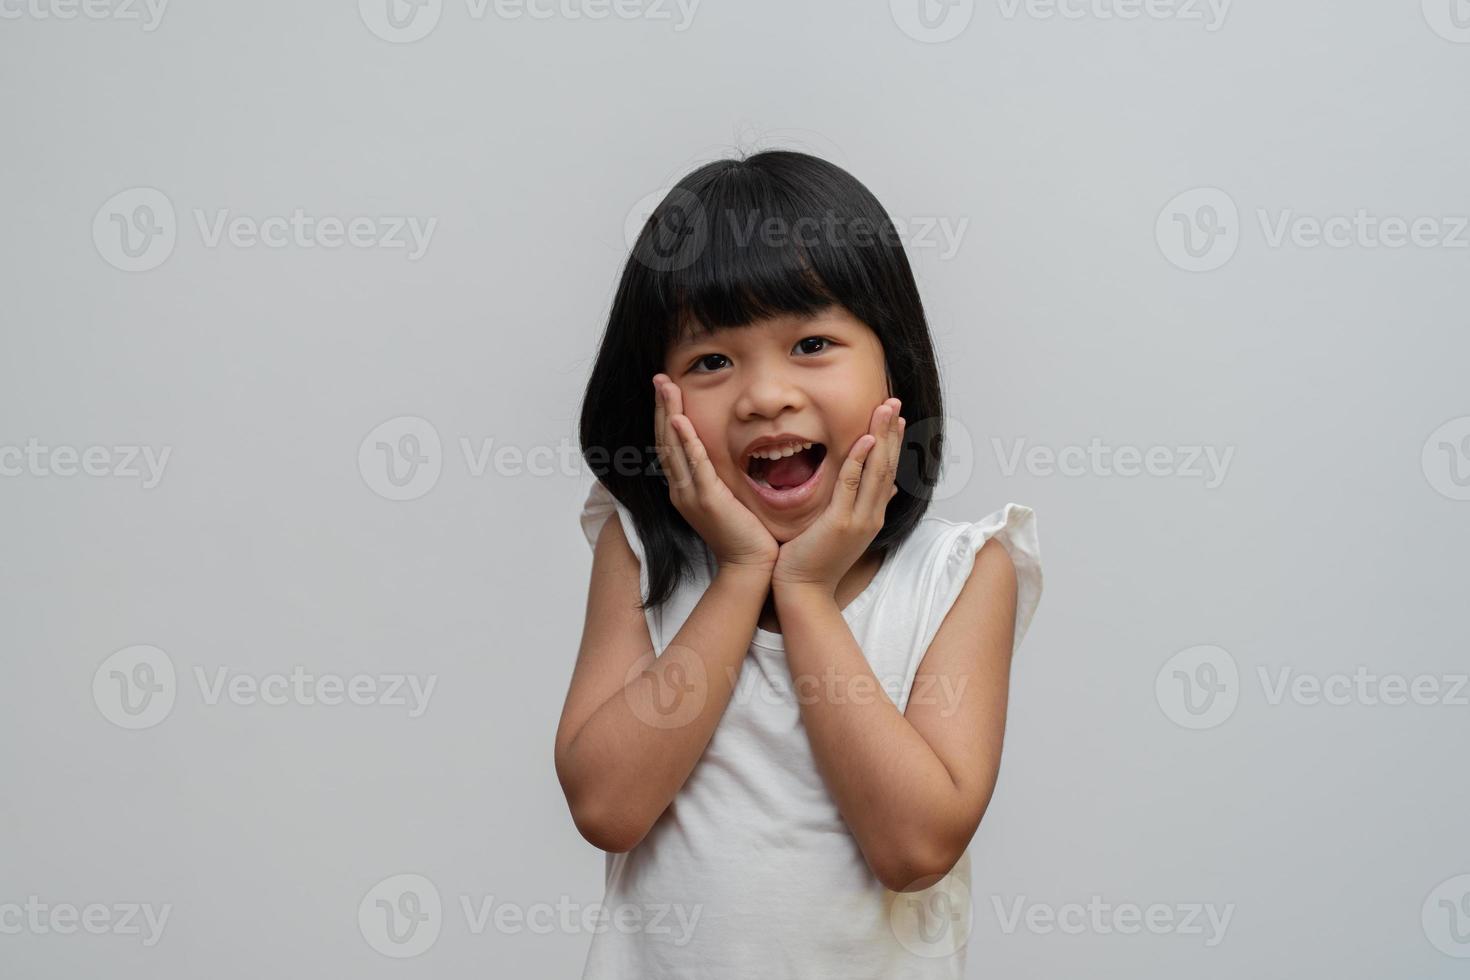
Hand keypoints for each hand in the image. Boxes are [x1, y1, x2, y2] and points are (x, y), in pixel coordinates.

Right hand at [652, 373, 779, 571]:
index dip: (666, 417)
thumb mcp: (727, 499)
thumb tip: (721, 457)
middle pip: (665, 441)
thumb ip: (719, 478)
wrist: (751, 566)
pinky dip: (686, 443)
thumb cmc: (745, 534)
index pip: (670, 446)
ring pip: (674, 448)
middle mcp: (682, 490)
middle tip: (659, 379)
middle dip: (662, 407)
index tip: (666, 391)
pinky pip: (694, 466)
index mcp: (685, 489)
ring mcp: (692, 496)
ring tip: (666, 388)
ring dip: (669, 415)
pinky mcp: (708, 501)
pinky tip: (680, 422)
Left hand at [771, 398, 904, 595]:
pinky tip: (864, 439)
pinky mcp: (840, 523)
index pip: (887, 471)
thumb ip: (865, 506)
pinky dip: (859, 461)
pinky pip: (851, 485)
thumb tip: (891, 489)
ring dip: (881, 437)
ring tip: (885, 409)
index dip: (893, 443)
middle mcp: (871, 515)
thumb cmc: (816, 560)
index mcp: (872, 515)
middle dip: (891, 431)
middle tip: (894, 402)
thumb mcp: (846, 530)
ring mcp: (859, 519)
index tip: (896, 418)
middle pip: (887, 465)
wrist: (804, 590)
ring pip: (876, 471)